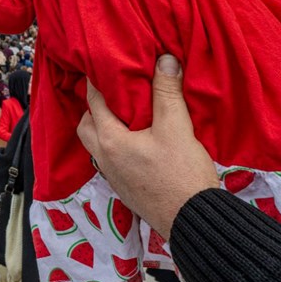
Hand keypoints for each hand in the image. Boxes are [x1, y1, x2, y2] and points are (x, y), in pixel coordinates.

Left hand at [77, 55, 218, 235]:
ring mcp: (113, 177)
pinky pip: (110, 160)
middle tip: (113, 91)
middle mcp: (104, 159)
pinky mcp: (125, 189)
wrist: (194, 221)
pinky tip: (136, 141)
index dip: (97, 81)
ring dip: (104, 127)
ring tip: (125, 114)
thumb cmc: (182, 174)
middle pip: (86, 126)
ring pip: (97, 145)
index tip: (103, 65)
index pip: (94, 102)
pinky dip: (115, 145)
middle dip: (95, 107)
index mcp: (110, 140)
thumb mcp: (177, 127)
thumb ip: (167, 92)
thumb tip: (164, 60)